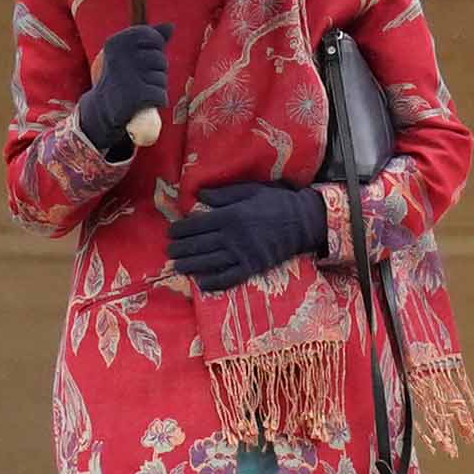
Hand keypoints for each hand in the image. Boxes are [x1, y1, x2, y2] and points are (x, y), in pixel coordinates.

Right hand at [73, 23, 170, 155]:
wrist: (102, 110)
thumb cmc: (122, 77)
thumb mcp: (130, 54)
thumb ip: (150, 38)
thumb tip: (170, 25)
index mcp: (116, 42)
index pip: (153, 37)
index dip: (155, 49)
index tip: (142, 59)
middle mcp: (119, 57)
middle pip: (160, 60)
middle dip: (156, 71)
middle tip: (137, 80)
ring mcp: (127, 76)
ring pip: (162, 79)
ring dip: (156, 87)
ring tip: (138, 90)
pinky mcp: (135, 96)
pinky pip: (161, 95)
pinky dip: (157, 101)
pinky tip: (143, 103)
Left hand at [164, 182, 328, 292]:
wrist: (304, 221)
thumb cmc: (276, 202)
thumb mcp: (250, 190)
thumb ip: (223, 194)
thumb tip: (198, 195)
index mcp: (230, 215)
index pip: (196, 225)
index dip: (180, 230)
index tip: (171, 233)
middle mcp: (233, 236)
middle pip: (199, 245)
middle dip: (181, 249)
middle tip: (170, 251)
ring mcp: (243, 254)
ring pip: (209, 262)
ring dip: (190, 265)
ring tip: (178, 266)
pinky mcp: (254, 267)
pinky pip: (230, 277)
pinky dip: (214, 282)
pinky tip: (201, 283)